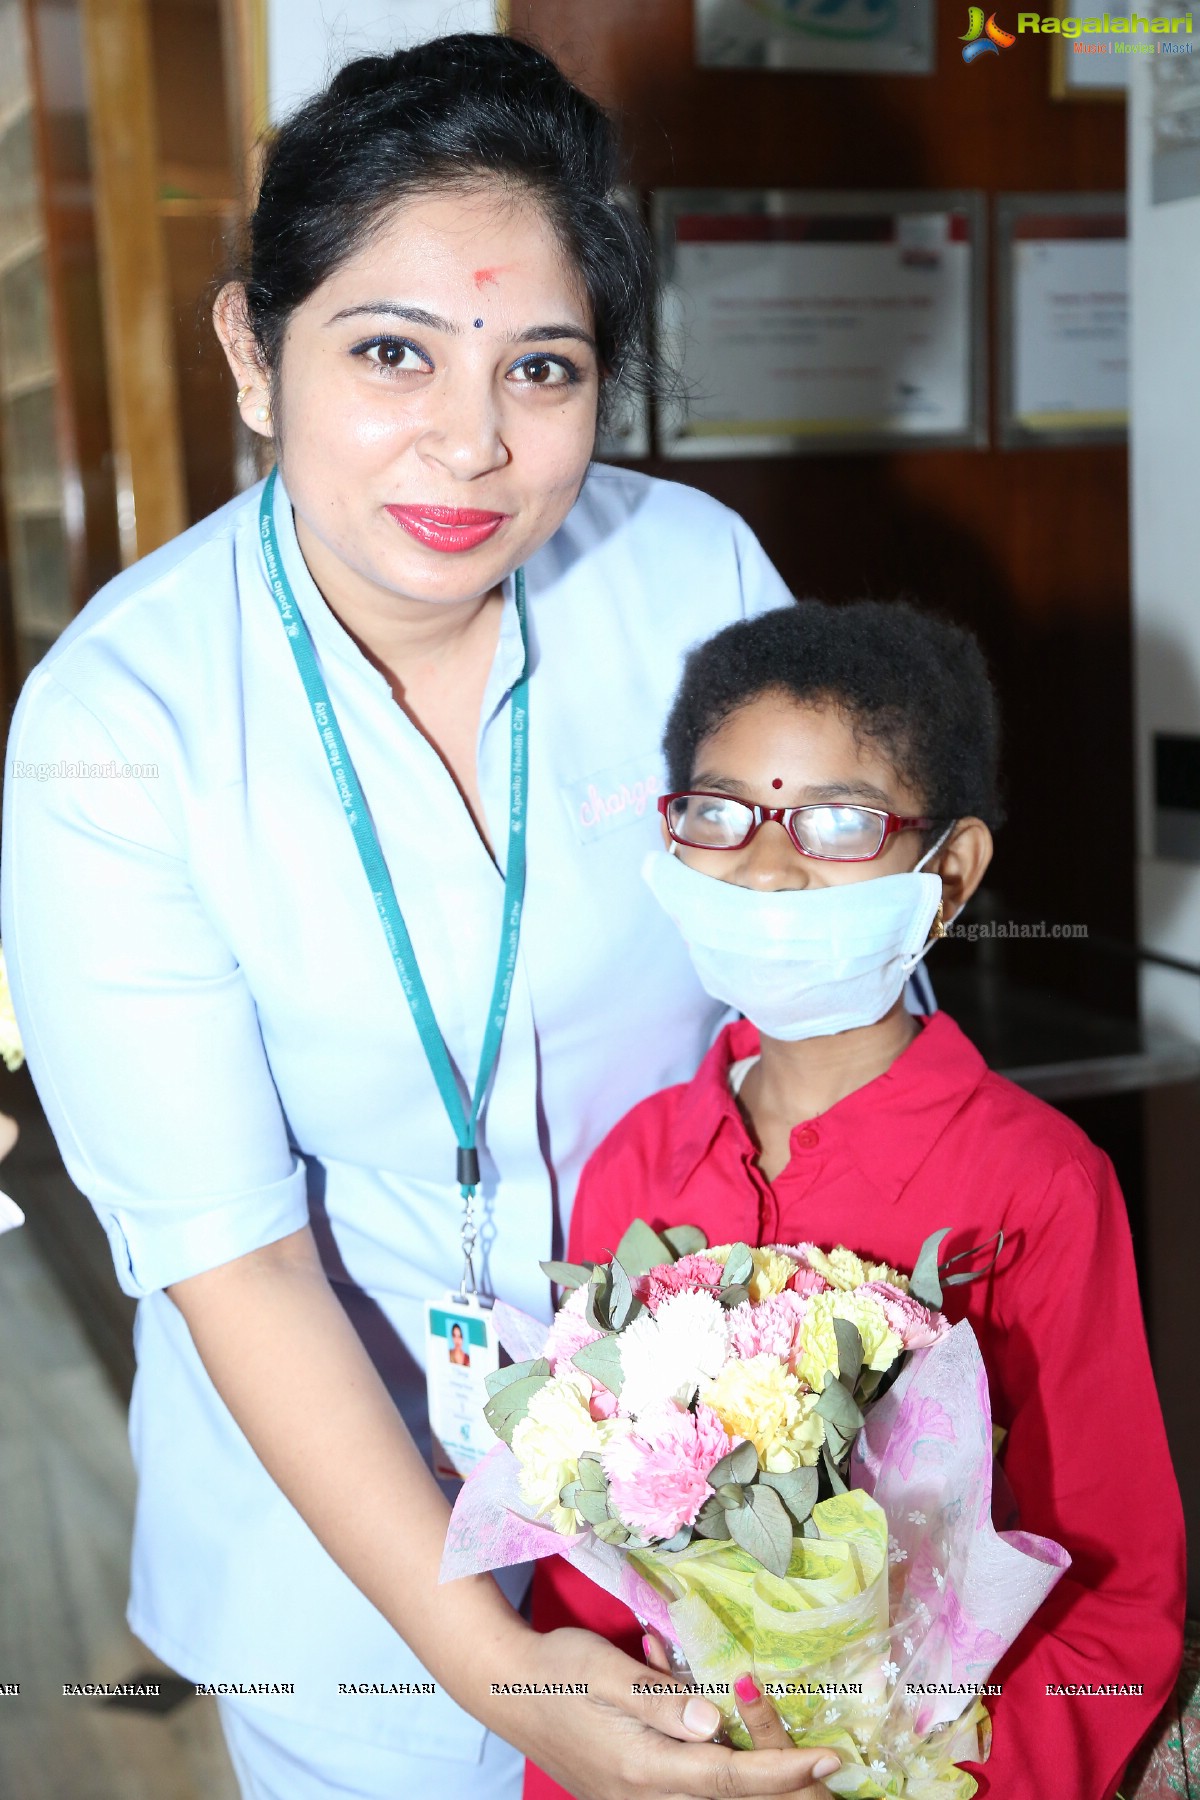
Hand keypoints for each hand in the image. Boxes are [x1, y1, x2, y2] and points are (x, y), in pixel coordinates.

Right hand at [501, 1627, 839, 1799]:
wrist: (504, 1688)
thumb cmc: (558, 1669)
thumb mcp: (609, 1672)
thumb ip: (663, 1700)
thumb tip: (718, 1721)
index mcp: (643, 1767)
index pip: (730, 1777)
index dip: (785, 1772)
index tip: (830, 1758)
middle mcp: (643, 1795)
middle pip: (728, 1799)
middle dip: (780, 1785)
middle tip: (828, 1764)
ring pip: (709, 1796)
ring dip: (749, 1774)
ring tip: (787, 1746)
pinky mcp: (629, 1792)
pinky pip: (685, 1787)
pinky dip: (713, 1766)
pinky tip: (712, 1724)